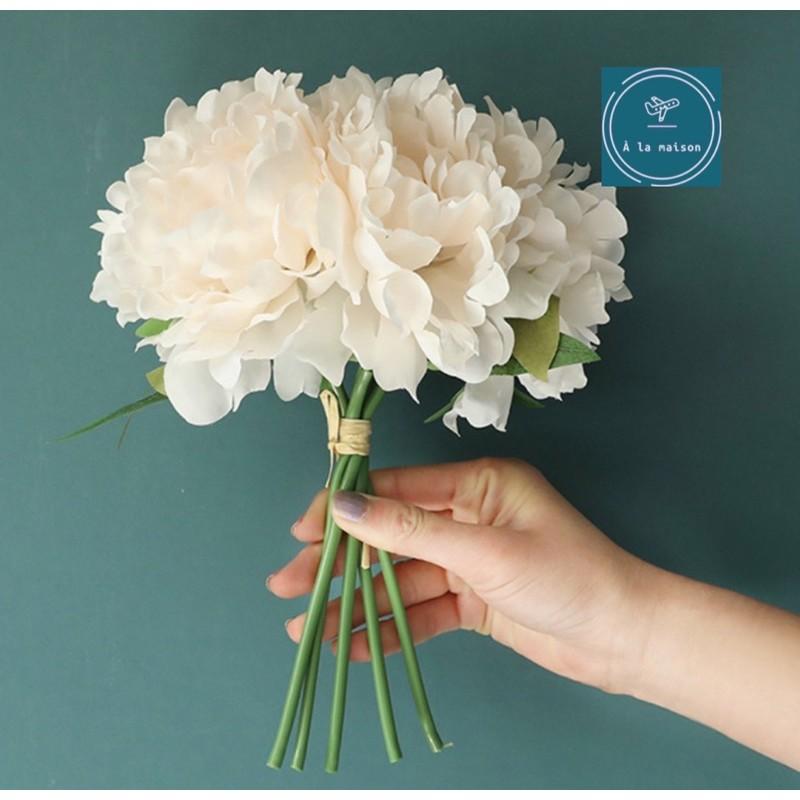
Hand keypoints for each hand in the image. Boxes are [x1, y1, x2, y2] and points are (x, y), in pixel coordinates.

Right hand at [268, 457, 655, 693]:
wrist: (624, 639)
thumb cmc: (567, 577)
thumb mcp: (484, 550)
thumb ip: (411, 531)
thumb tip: (346, 508)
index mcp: (476, 484)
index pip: (395, 490)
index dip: (346, 509)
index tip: (302, 531)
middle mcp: (467, 517)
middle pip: (389, 537)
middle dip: (340, 563)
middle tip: (287, 586)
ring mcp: (468, 561)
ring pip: (399, 580)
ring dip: (356, 604)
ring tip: (307, 630)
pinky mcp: (472, 600)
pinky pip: (421, 611)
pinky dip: (388, 629)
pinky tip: (349, 646)